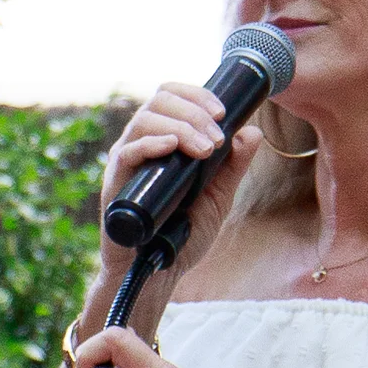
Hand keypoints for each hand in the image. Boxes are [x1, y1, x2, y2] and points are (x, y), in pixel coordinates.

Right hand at [96, 84, 264, 281]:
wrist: (158, 273)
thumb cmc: (182, 235)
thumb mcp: (218, 197)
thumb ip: (233, 166)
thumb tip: (251, 132)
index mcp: (164, 140)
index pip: (172, 97)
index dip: (197, 95)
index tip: (222, 112)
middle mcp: (142, 144)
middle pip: (159, 100)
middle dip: (194, 111)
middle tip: (217, 138)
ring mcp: (128, 162)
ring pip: (144, 119)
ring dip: (181, 126)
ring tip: (205, 149)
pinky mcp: (116, 184)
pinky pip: (127, 152)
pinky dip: (151, 144)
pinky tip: (171, 147)